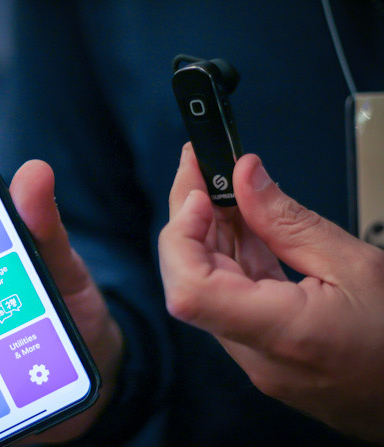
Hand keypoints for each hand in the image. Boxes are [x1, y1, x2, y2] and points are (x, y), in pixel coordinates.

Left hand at [158, 144, 383, 442]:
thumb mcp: (357, 266)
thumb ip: (290, 221)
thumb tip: (245, 176)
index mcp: (280, 333)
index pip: (190, 290)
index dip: (181, 237)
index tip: (197, 194)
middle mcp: (255, 353)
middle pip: (191, 279)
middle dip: (187, 217)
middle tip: (199, 167)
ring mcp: (255, 355)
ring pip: (208, 285)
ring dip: (207, 232)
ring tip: (220, 186)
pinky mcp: (262, 350)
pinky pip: (231, 297)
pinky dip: (231, 256)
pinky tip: (240, 222)